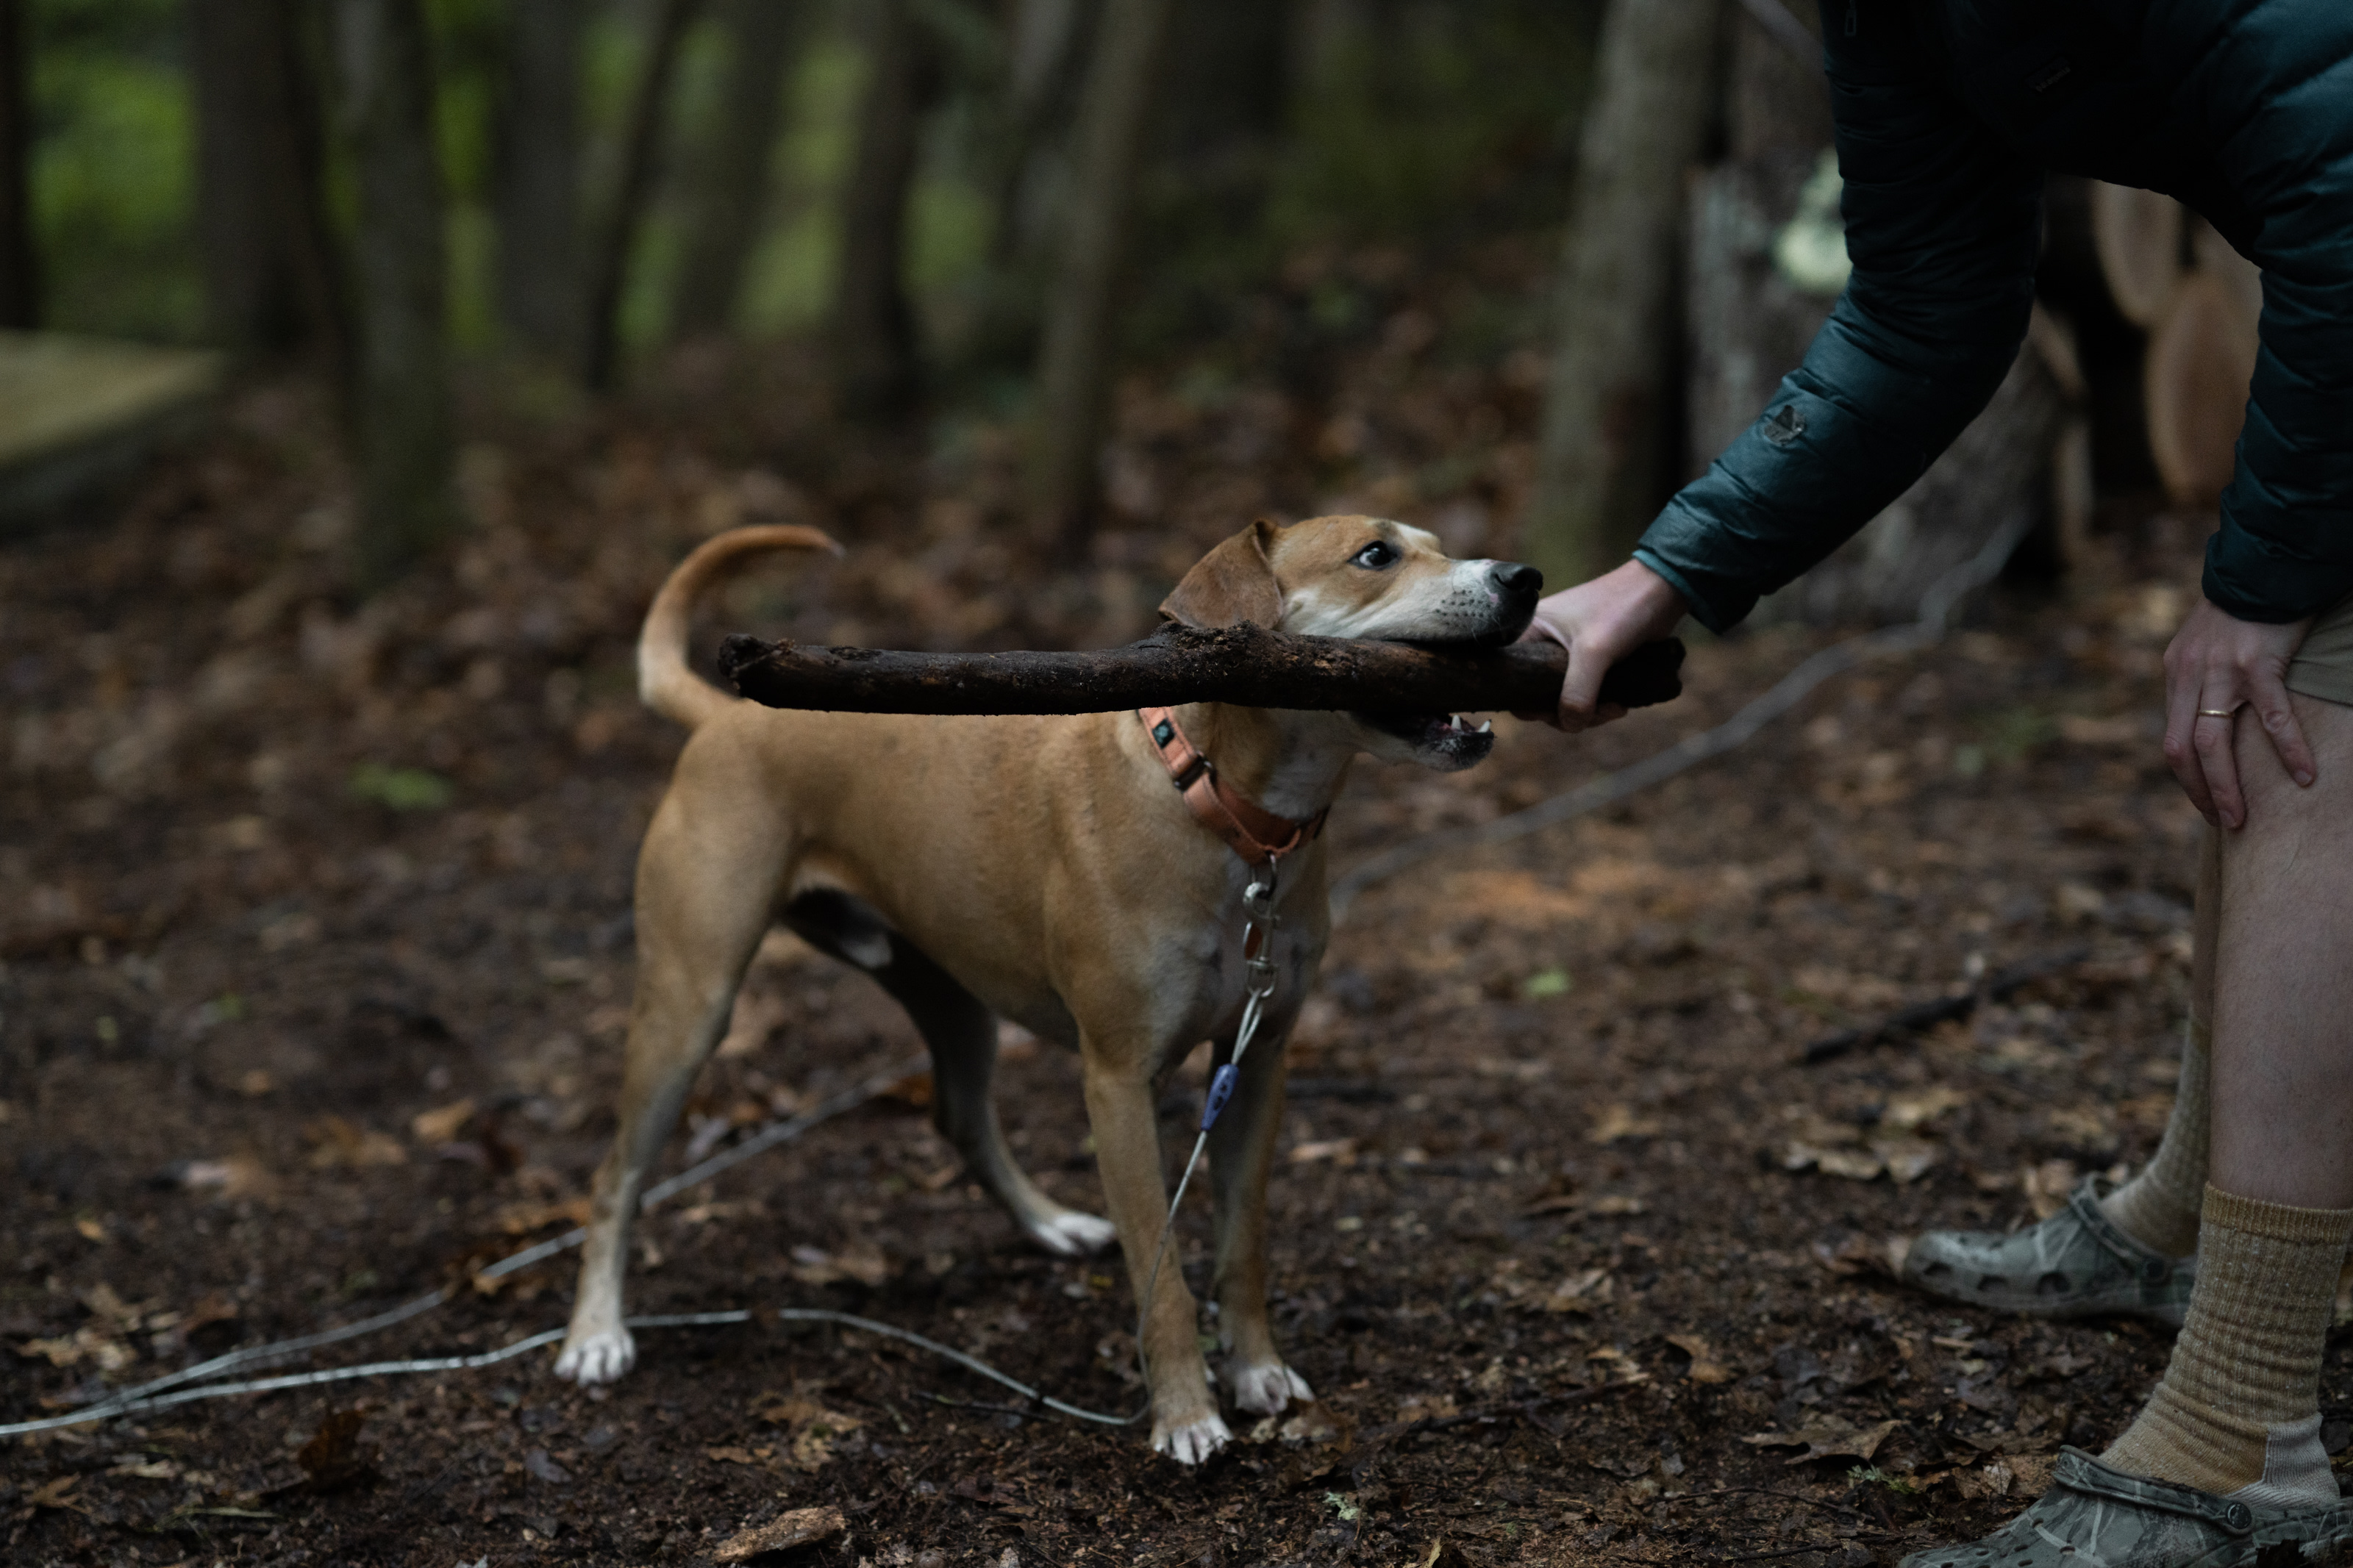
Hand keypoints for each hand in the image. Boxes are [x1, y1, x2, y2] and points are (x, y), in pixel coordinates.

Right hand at [1515, 559, 1688, 731]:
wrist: (1661, 590)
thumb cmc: (1621, 608)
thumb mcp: (1594, 651)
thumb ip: (1577, 691)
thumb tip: (1570, 725)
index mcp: (1530, 631)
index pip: (1512, 679)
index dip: (1530, 703)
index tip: (1557, 713)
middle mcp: (1543, 642)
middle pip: (1540, 695)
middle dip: (1568, 711)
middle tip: (1596, 714)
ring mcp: (1567, 653)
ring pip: (1565, 697)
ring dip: (1590, 711)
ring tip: (1616, 708)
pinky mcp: (1590, 661)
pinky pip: (1585, 692)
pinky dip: (1599, 703)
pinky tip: (1619, 704)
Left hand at [2161, 595, 2314, 828]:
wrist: (2264, 565)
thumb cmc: (2242, 610)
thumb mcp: (2205, 645)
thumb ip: (2202, 681)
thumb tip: (2209, 718)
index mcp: (2176, 674)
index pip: (2169, 739)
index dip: (2184, 776)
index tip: (2202, 802)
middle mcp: (2190, 675)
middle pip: (2181, 750)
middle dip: (2198, 791)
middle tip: (2221, 823)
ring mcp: (2221, 671)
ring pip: (2213, 743)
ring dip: (2227, 786)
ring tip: (2242, 818)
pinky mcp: (2258, 664)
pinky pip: (2271, 718)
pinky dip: (2288, 750)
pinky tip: (2305, 776)